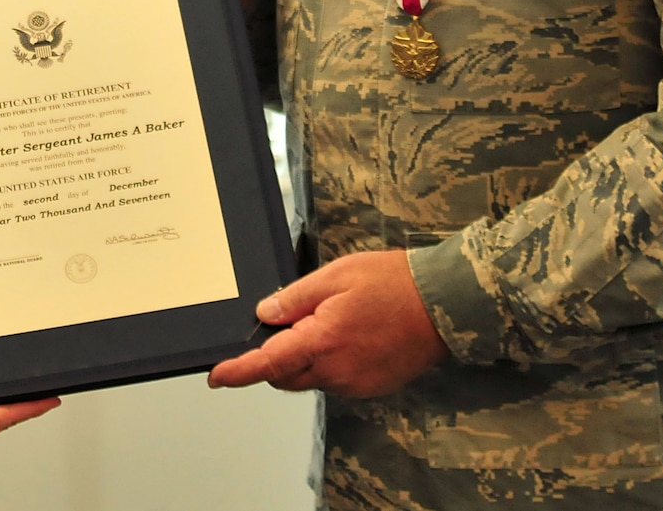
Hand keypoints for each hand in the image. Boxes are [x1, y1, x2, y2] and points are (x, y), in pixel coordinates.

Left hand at [206, 251, 448, 398]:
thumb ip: (296, 298)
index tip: (216, 376)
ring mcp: (356, 383)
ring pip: (311, 378)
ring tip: (331, 319)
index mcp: (323, 341)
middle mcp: (337, 371)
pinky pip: (336, 380)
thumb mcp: (337, 275)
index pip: (268, 364)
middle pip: (286, 376)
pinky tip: (349, 334)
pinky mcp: (372, 387)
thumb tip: (265, 314)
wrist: (445, 305)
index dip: (239, 372)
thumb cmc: (394, 283)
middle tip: (289, 320)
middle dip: (276, 357)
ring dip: (305, 358)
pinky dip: (329, 362)